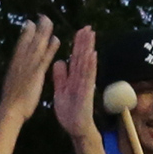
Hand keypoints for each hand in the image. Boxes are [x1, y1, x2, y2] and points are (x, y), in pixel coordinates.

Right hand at [0, 16, 58, 122]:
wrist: (10, 110)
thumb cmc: (11, 102)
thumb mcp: (12, 83)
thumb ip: (16, 73)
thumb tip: (16, 67)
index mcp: (15, 65)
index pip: (21, 44)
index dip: (26, 33)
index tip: (31, 22)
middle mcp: (20, 62)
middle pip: (29, 41)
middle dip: (36, 28)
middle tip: (43, 16)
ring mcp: (28, 67)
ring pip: (36, 46)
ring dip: (43, 33)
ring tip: (49, 21)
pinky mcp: (36, 74)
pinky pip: (45, 58)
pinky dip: (50, 48)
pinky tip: (56, 39)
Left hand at [49, 25, 99, 140]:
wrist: (75, 127)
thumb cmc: (69, 110)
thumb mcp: (61, 90)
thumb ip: (61, 76)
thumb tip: (59, 61)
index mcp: (74, 77)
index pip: (76, 57)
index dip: (78, 44)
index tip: (80, 30)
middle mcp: (81, 78)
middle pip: (83, 57)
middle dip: (85, 42)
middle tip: (88, 26)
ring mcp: (85, 84)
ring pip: (87, 63)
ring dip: (89, 49)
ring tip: (91, 35)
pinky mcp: (86, 92)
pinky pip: (88, 77)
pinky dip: (91, 65)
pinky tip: (93, 54)